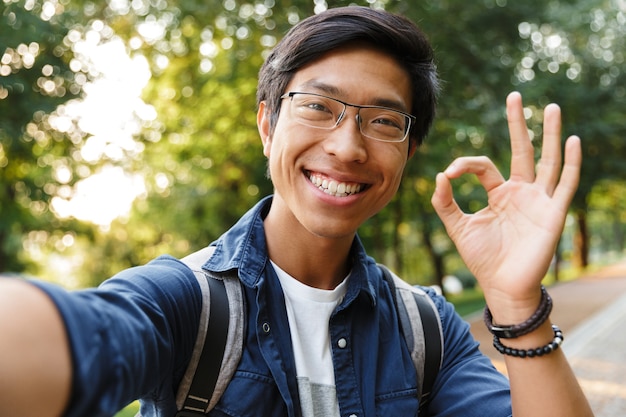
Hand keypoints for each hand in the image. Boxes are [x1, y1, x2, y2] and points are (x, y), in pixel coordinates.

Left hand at [431, 92, 580, 320]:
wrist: (502, 287)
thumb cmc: (483, 259)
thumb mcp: (458, 228)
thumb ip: (445, 203)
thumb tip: (439, 175)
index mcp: (499, 194)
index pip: (484, 165)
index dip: (465, 164)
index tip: (449, 172)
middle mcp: (521, 192)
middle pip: (521, 150)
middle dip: (518, 124)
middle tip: (514, 96)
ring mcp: (539, 200)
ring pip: (547, 160)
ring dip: (548, 134)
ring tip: (549, 107)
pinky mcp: (553, 212)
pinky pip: (565, 184)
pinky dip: (570, 163)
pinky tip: (571, 140)